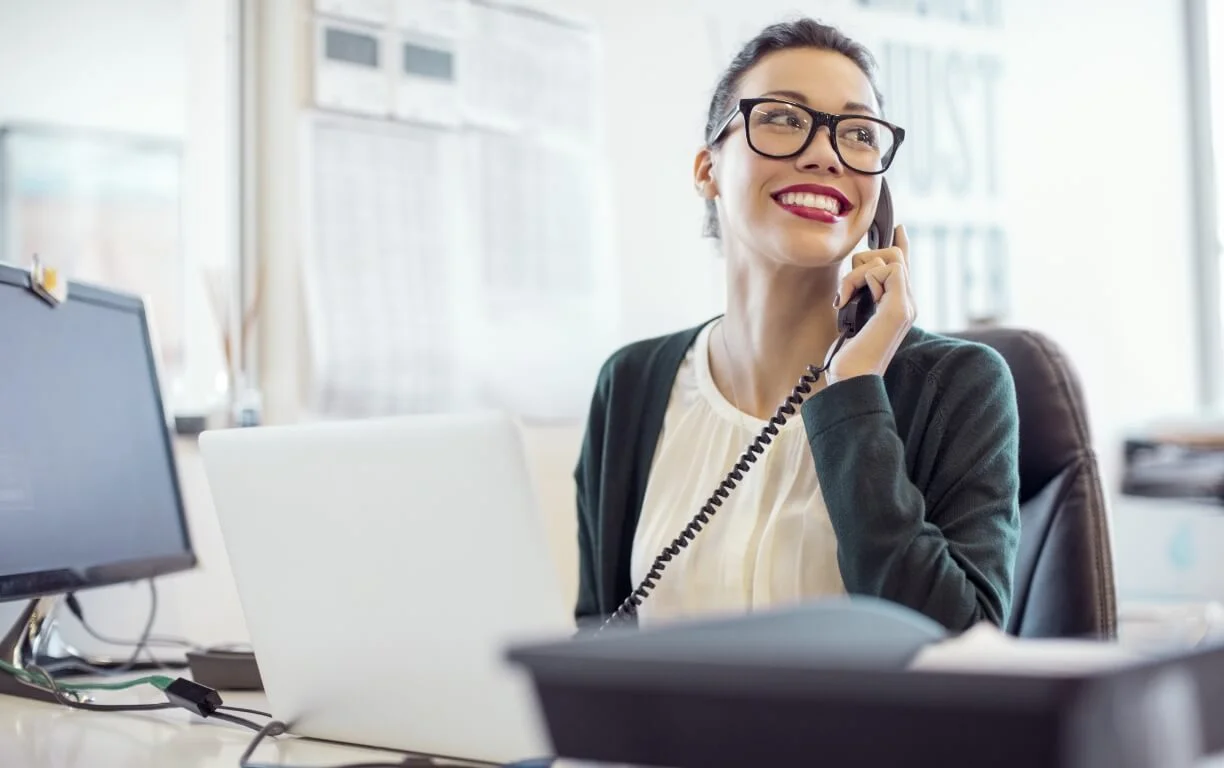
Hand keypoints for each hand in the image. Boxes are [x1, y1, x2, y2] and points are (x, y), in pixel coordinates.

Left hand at [826, 225, 915, 384]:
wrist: (852, 379)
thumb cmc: (848, 356)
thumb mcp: (853, 318)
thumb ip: (861, 296)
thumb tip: (857, 276)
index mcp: (898, 305)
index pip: (904, 267)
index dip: (901, 245)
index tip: (897, 228)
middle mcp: (908, 303)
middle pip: (892, 255)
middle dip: (862, 262)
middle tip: (846, 291)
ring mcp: (907, 305)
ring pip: (887, 259)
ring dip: (855, 275)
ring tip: (844, 300)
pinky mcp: (900, 307)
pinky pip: (885, 270)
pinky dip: (858, 280)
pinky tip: (848, 301)